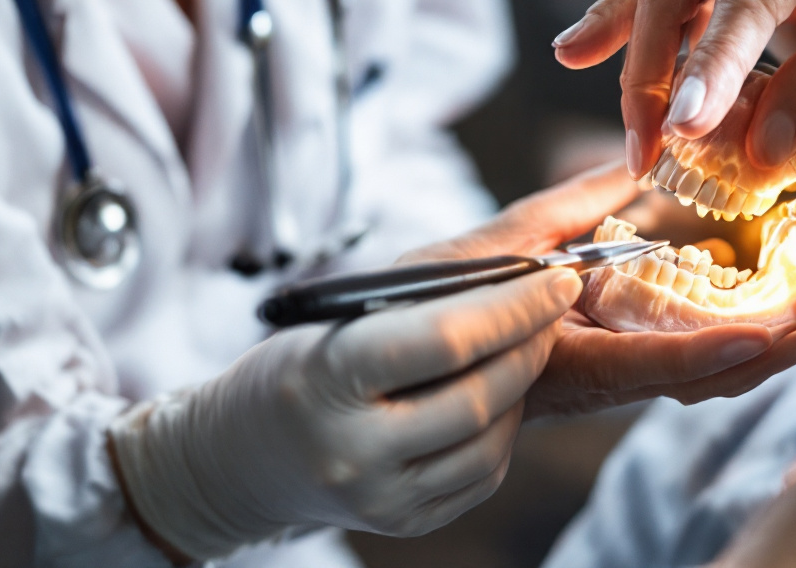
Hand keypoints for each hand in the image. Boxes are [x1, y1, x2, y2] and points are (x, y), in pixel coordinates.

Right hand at [108, 270, 578, 559]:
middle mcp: (353, 449)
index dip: (514, 305)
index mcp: (328, 377)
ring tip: (525, 345)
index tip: (557, 277)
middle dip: (532, 341)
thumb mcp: (334, 320)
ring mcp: (380, 497)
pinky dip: (503, 428)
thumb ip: (419, 305)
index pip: (445, 338)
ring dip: (524, 385)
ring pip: (491, 439)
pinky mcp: (406, 522)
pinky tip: (495, 395)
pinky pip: (483, 473)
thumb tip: (518, 273)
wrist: (238, 457)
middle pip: (479, 394)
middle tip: (556, 302)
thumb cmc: (295, 367)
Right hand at [405, 162, 795, 418]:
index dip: (711, 352)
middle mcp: (583, 383)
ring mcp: (589, 390)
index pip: (647, 365)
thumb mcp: (498, 243)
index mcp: (557, 357)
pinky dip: (708, 344)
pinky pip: (661, 372)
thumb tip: (634, 161)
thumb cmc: (427, 304)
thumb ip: (569, 206)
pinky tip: (741, 310)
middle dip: (754, 360)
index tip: (769, 334)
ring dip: (742, 356)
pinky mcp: (591, 384)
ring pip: (680, 384)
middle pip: (683, 385)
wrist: (383, 379)